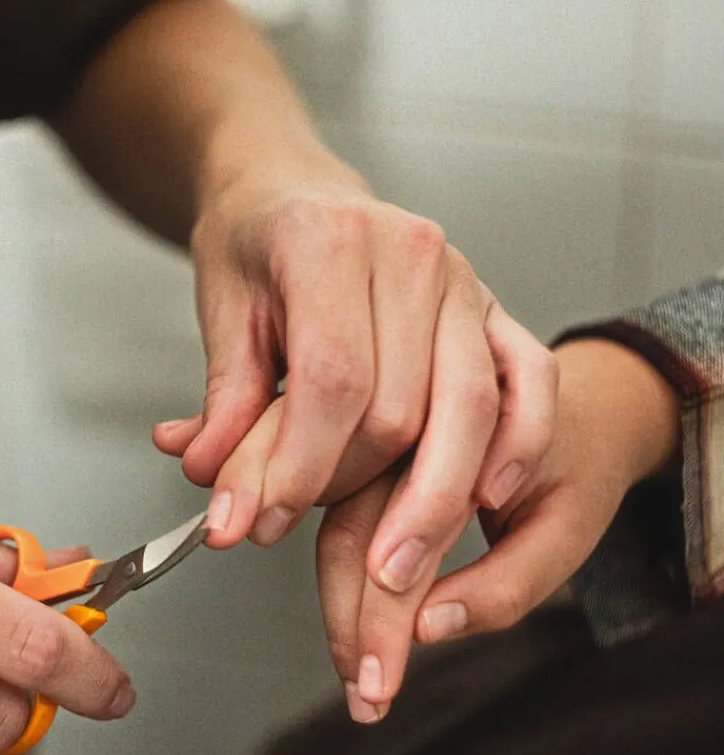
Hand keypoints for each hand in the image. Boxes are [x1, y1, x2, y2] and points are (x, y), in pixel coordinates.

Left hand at [154, 155, 557, 575]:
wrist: (295, 189)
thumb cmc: (257, 246)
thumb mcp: (224, 316)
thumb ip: (226, 412)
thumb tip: (223, 502)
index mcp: (331, 243)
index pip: (332, 380)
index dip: (296, 466)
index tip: (258, 517)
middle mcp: (411, 255)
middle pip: (399, 408)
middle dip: (344, 489)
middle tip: (292, 532)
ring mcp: (464, 281)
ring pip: (467, 410)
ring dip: (429, 501)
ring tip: (390, 565)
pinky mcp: (494, 309)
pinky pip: (530, 384)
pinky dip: (515, 447)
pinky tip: (487, 497)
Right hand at [317, 337, 679, 719]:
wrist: (581, 401)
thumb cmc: (576, 470)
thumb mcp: (568, 532)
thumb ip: (504, 586)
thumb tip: (424, 630)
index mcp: (466, 444)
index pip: (404, 544)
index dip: (382, 623)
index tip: (379, 690)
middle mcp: (410, 426)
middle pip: (352, 533)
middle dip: (349, 623)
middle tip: (364, 698)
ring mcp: (384, 431)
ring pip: (334, 520)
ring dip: (335, 601)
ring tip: (353, 672)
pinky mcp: (370, 444)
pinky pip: (334, 504)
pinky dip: (335, 568)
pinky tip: (343, 615)